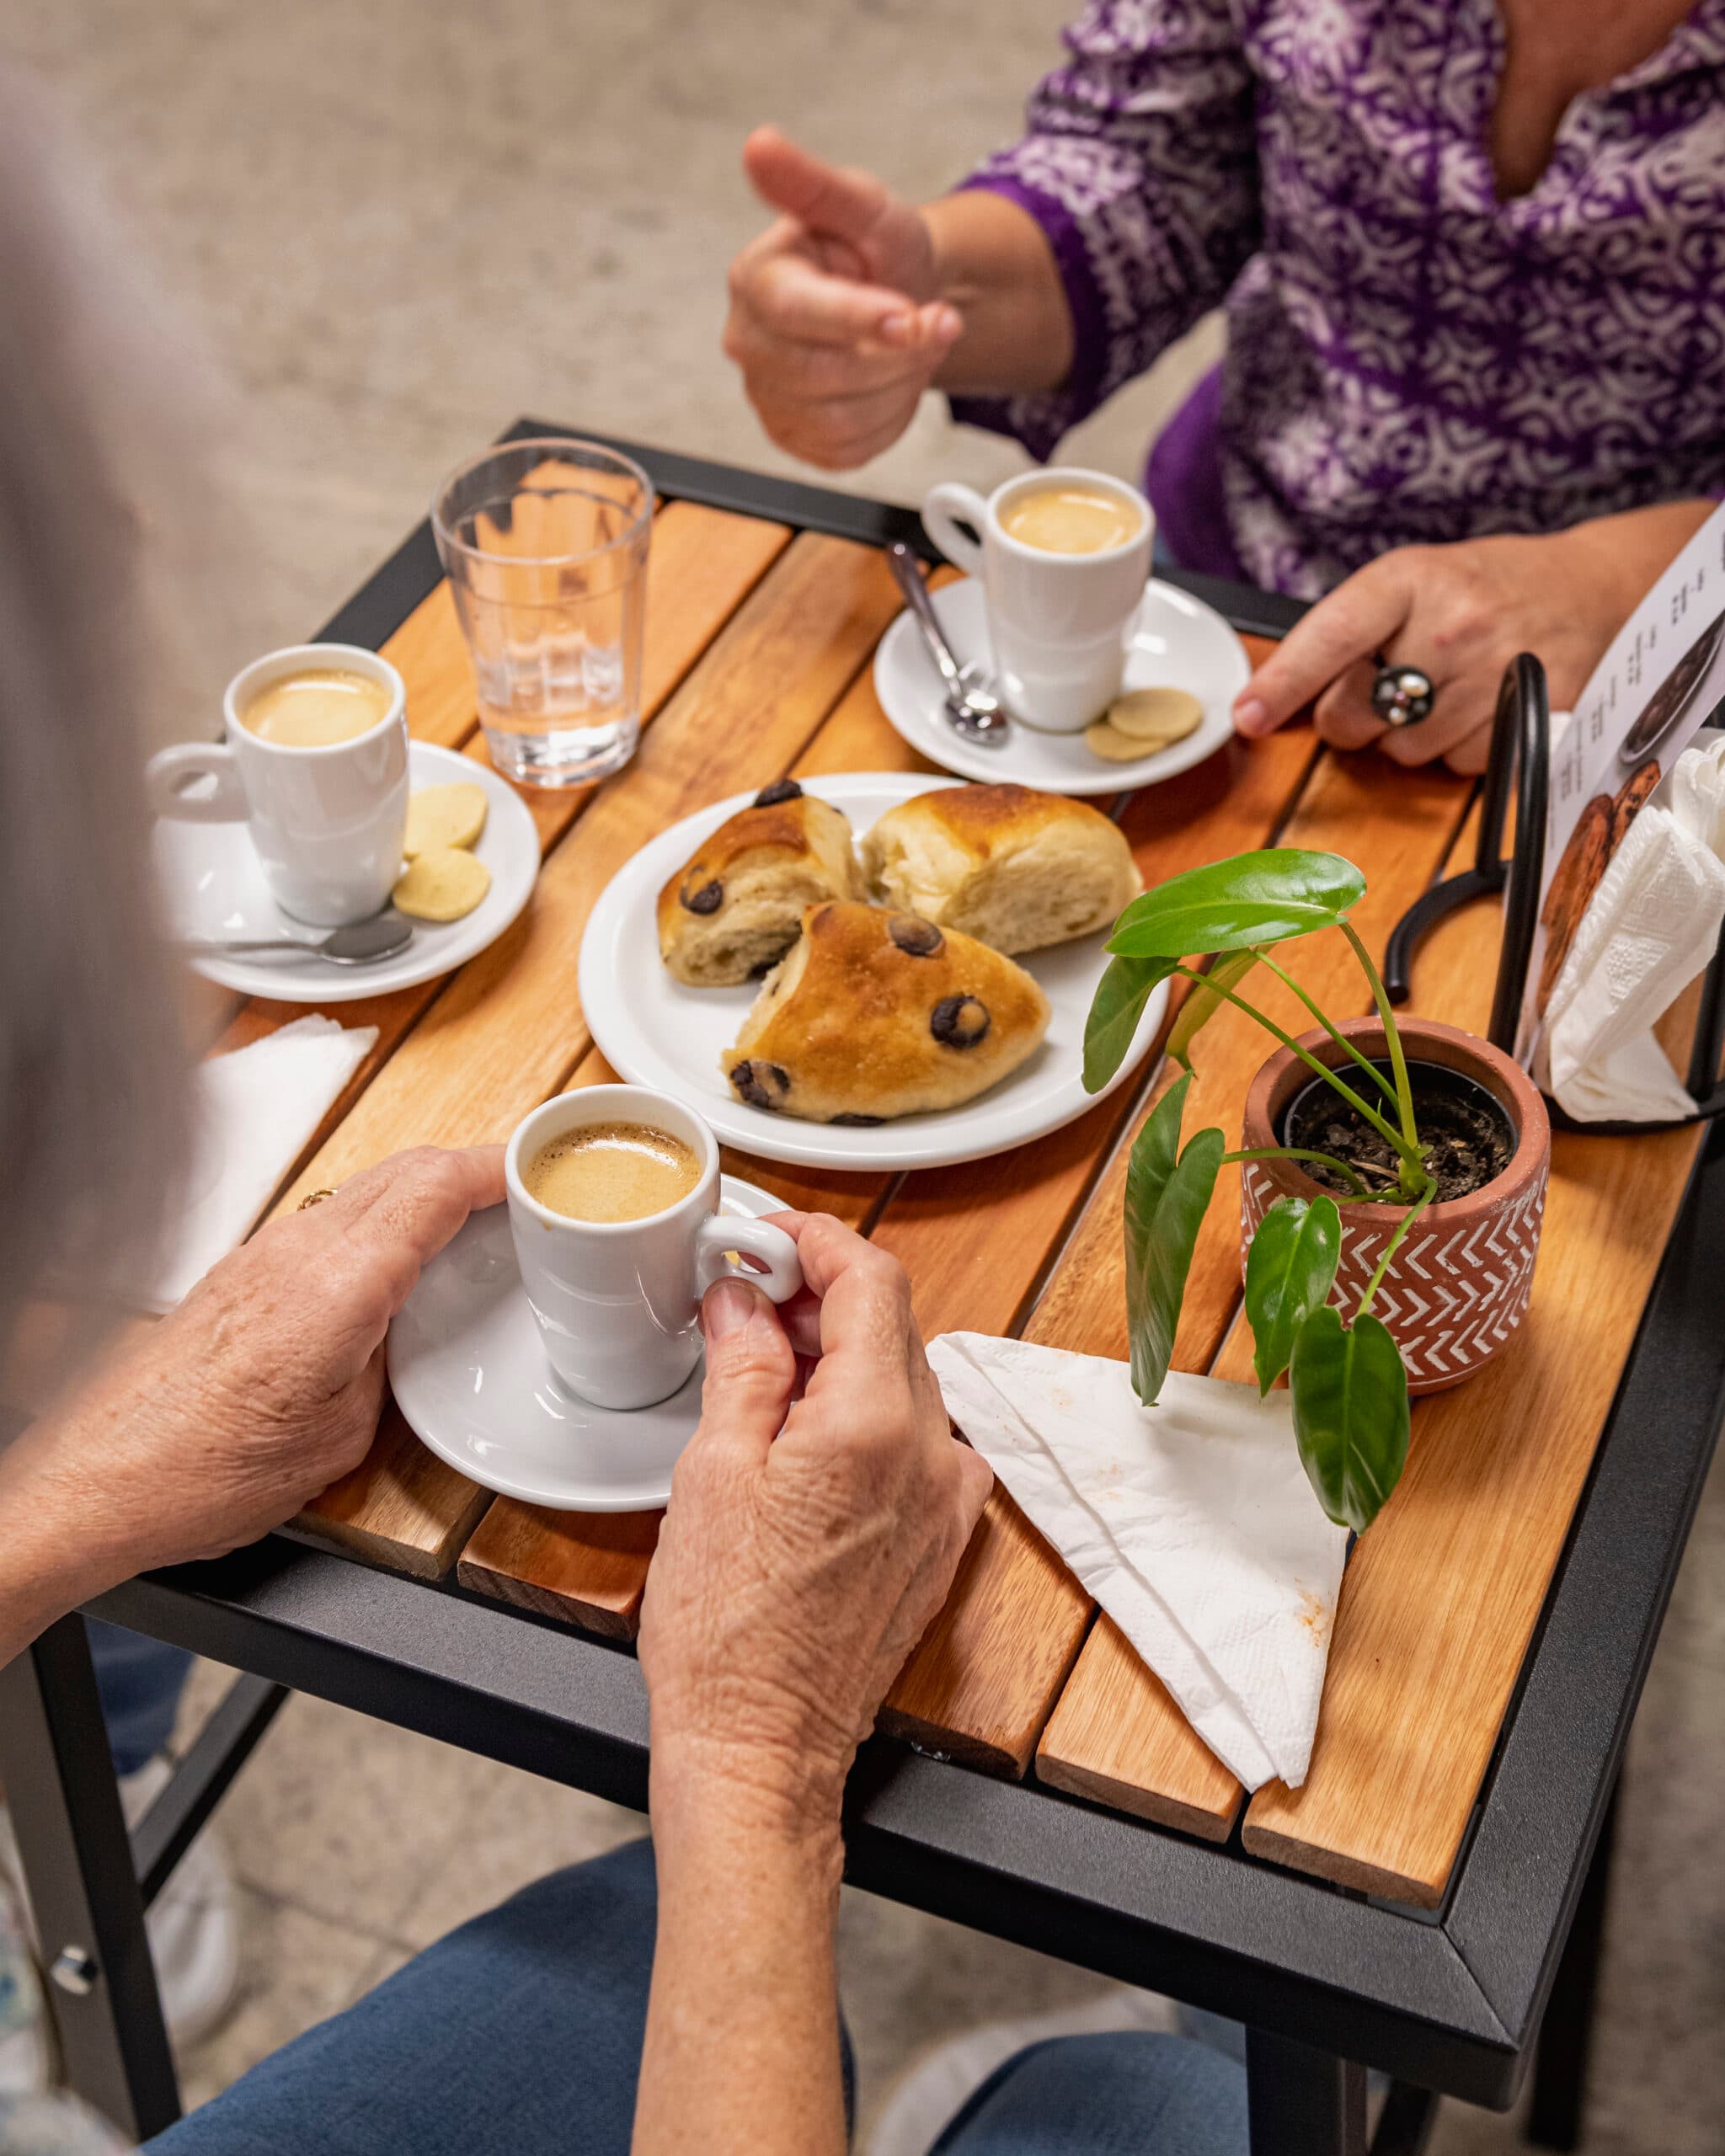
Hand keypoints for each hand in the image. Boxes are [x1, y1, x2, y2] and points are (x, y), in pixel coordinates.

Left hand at [4, 1147, 504, 1600]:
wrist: (104, 1481)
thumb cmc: (204, 1472)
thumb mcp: (345, 1434)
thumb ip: (392, 1363)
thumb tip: (413, 1335)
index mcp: (338, 1284)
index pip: (435, 1186)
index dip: (497, 1168)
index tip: (539, 1169)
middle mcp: (297, 1249)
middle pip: (405, 1167)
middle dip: (472, 1166)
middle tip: (523, 1190)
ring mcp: (263, 1252)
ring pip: (366, 1186)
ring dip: (424, 1188)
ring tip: (470, 1221)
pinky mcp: (241, 1270)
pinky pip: (330, 1218)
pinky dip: (381, 1218)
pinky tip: (395, 1259)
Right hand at [638, 1212, 991, 1826]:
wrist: (761, 1750)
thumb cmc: (727, 1633)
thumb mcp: (712, 1471)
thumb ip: (742, 1364)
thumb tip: (745, 1299)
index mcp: (875, 1424)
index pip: (872, 1281)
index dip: (817, 1240)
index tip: (769, 1235)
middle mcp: (932, 1455)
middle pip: (891, 1327)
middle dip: (819, 1297)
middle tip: (746, 1294)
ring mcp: (946, 1500)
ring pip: (903, 1381)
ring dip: (839, 1355)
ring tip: (761, 1367)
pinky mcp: (942, 1539)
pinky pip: (916, 1441)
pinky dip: (864, 1413)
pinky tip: (803, 1432)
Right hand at [724, 127, 960, 468]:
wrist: (900, 299)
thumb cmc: (876, 252)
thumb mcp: (862, 206)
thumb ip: (814, 185)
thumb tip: (760, 145)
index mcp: (754, 279)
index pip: (798, 313)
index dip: (861, 319)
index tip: (911, 314)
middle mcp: (747, 342)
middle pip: (826, 374)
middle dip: (898, 354)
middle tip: (932, 322)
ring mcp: (766, 397)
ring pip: (843, 420)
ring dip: (898, 386)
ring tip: (908, 348)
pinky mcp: (793, 439)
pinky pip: (849, 450)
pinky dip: (887, 420)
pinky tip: (888, 382)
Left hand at [1233, 503, 1714, 773]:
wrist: (1592, 590)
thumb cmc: (1485, 589)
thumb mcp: (1415, 583)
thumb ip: (1350, 632)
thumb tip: (1275, 698)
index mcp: (1409, 579)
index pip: (1330, 638)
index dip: (1283, 684)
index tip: (1247, 716)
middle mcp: (1450, 623)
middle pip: (1355, 714)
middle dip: (1354, 717)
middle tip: (1388, 689)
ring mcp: (1492, 670)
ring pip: (1403, 750)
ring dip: (1410, 736)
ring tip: (1448, 690)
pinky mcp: (1529, 714)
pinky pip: (1458, 765)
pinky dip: (1459, 749)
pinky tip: (1482, 708)